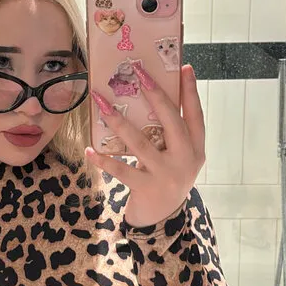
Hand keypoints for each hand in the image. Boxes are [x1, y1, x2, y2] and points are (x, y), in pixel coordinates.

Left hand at [85, 63, 205, 228]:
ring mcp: (166, 175)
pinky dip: (104, 160)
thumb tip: (154, 95)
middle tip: (138, 73)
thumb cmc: (166, 177)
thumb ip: (172, 133)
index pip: (195, 115)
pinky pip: (121, 170)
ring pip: (141, 143)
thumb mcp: (177, 156)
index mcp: (196, 148)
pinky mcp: (146, 189)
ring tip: (102, 104)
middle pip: (171, 122)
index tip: (185, 67)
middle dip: (155, 95)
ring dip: (119, 122)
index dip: (191, 92)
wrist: (162, 219)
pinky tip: (89, 150)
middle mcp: (185, 160)